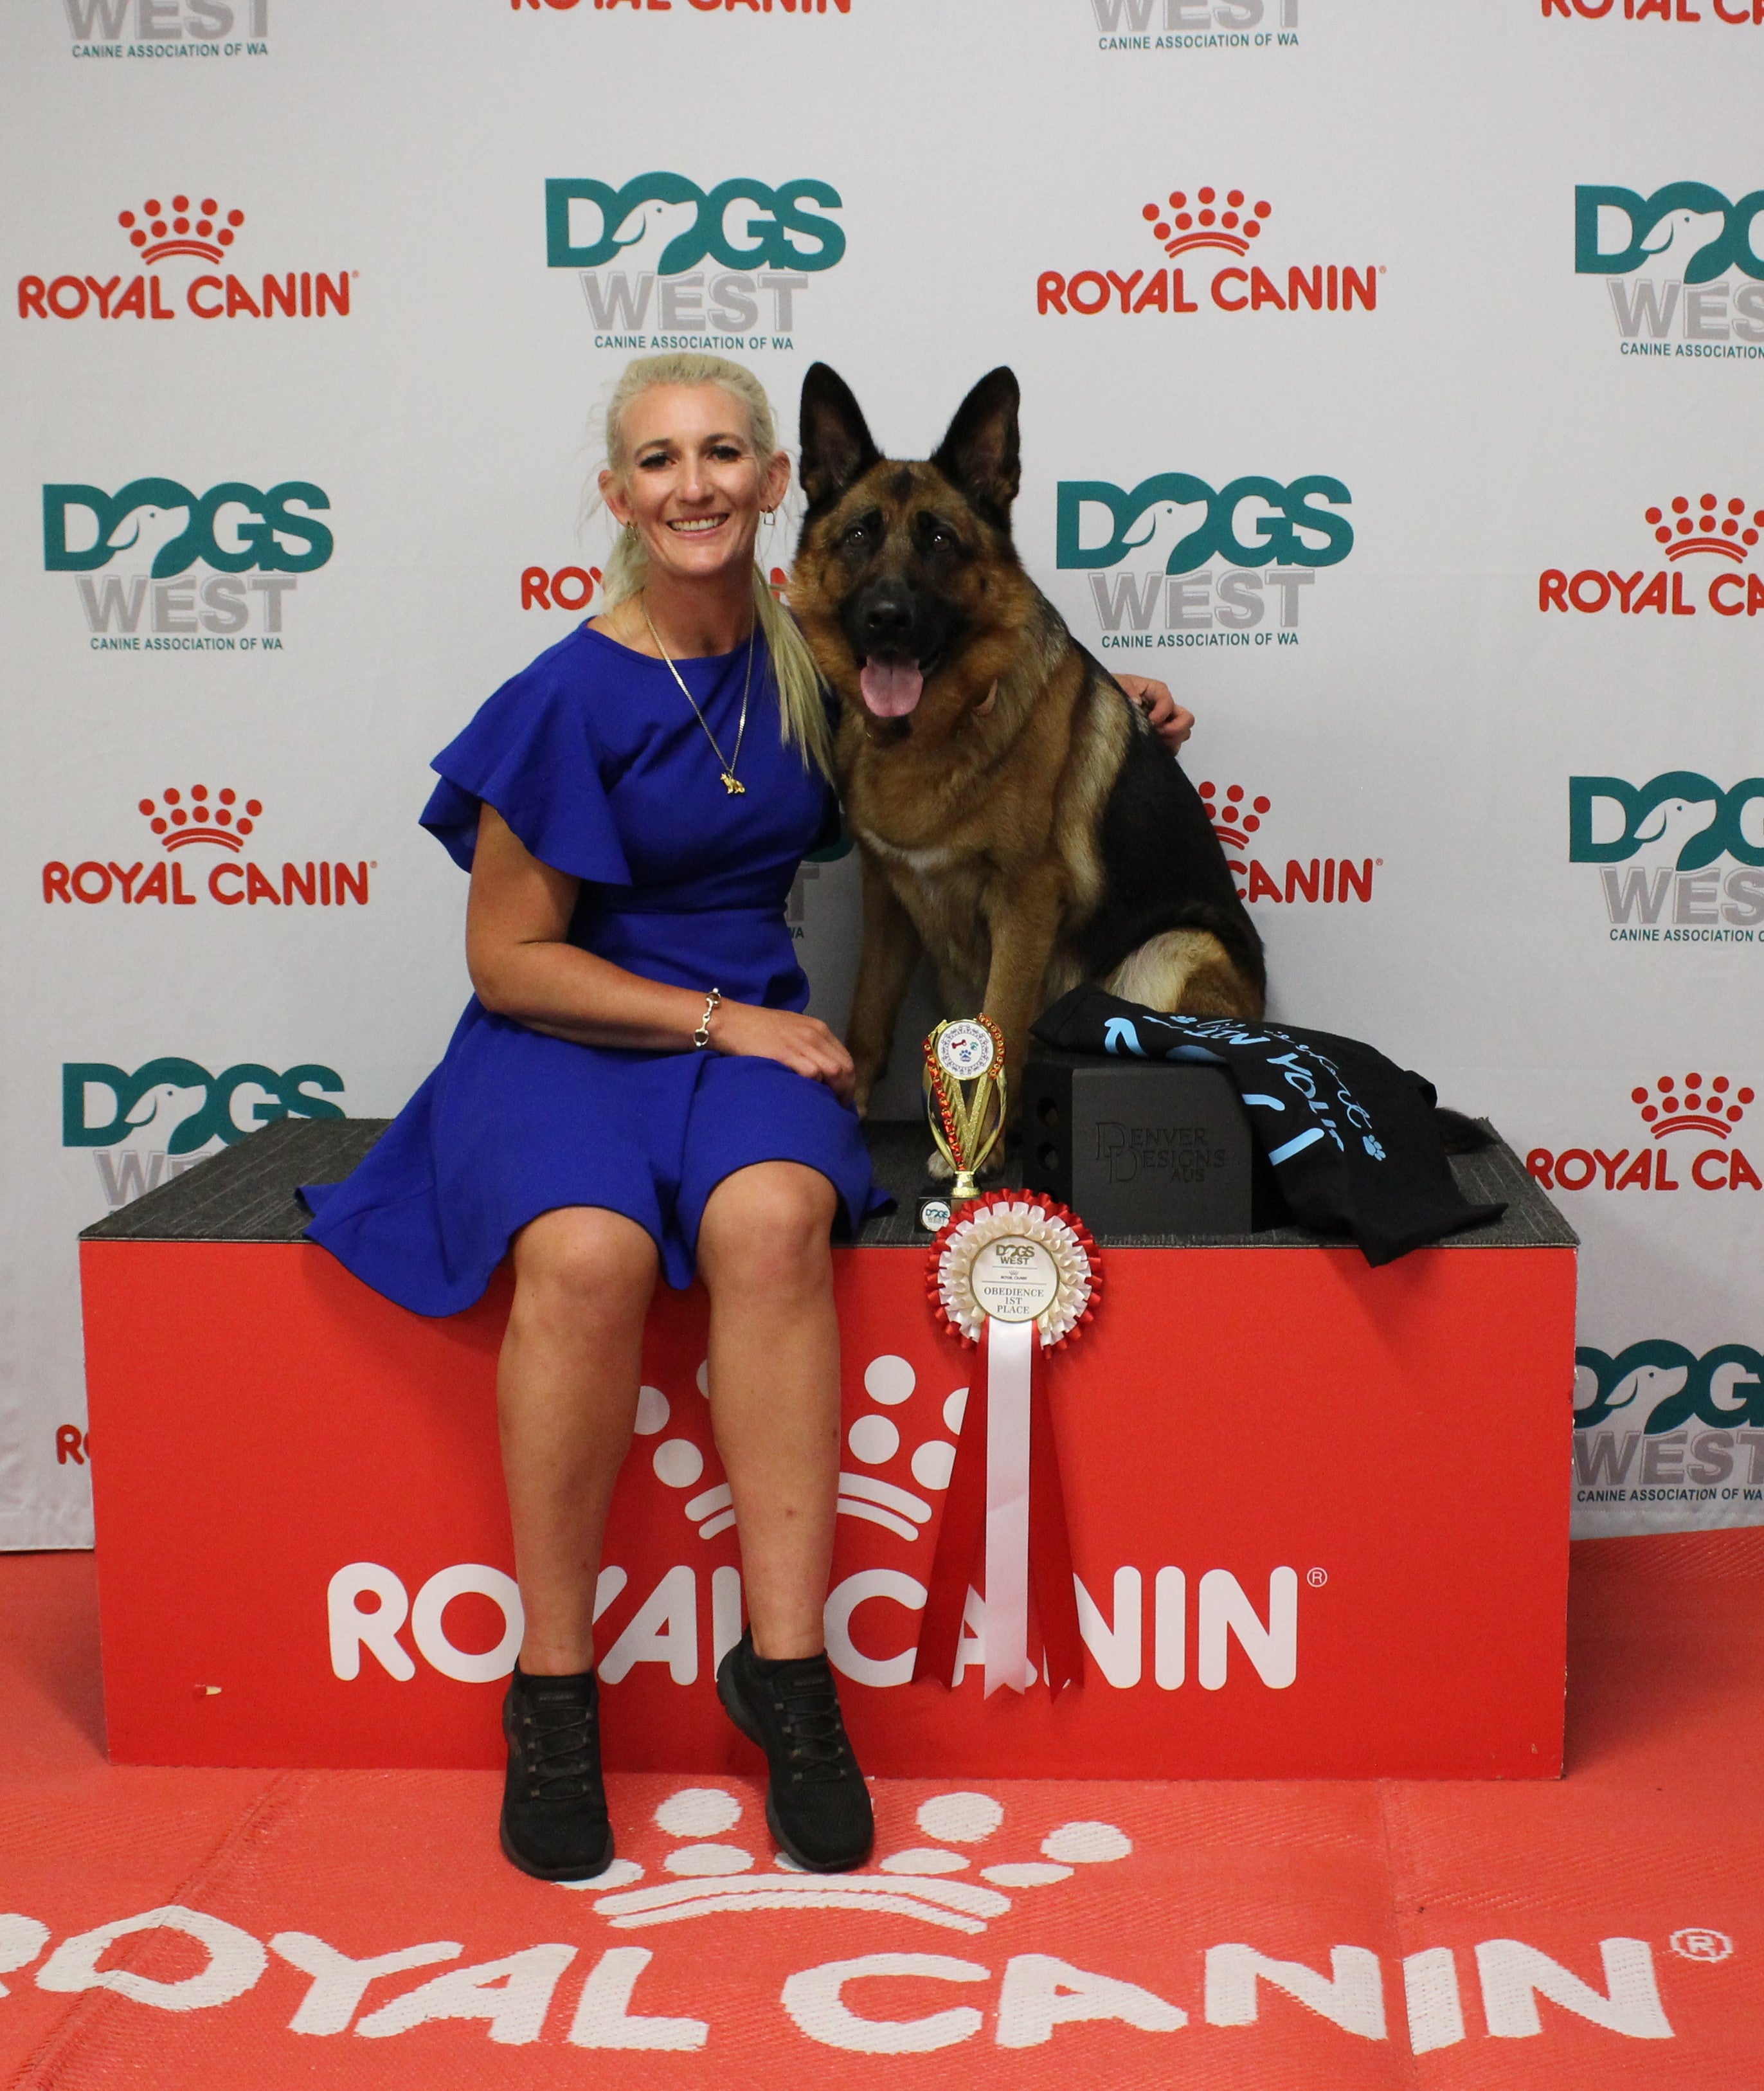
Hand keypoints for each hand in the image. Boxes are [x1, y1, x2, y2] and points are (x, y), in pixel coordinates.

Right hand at [710, 1000, 855, 1104]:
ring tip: (827, 1108)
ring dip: (835, 1093)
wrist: (731, 1022)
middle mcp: (815, 1034)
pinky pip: (813, 1074)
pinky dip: (815, 1088)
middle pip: (845, 1067)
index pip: (846, 1058)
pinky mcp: (787, 1053)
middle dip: (846, 1091)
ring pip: (834, 1071)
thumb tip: (820, 1071)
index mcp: (818, 1029)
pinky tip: (808, 1099)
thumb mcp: (791, 1031)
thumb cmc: (757, 1029)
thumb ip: (808, 1046)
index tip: (842, 1097)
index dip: (848, 1081)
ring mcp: (801, 1043)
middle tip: (837, 1108)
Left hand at [1115, 674, 1193, 753]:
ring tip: (1154, 741)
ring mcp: (1163, 724)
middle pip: (1186, 718)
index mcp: (1155, 691)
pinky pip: (1172, 747)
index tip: (1151, 721)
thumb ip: (1127, 689)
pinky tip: (1153, 749)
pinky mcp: (1158, 739)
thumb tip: (1138, 702)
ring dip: (1173, 740)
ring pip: (1183, 734)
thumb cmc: (1109, 692)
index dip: (1163, 711)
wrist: (1099, 705)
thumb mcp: (1116, 684)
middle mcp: (1163, 708)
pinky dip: (1168, 750)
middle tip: (1158, 733)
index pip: (1168, 700)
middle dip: (1176, 728)